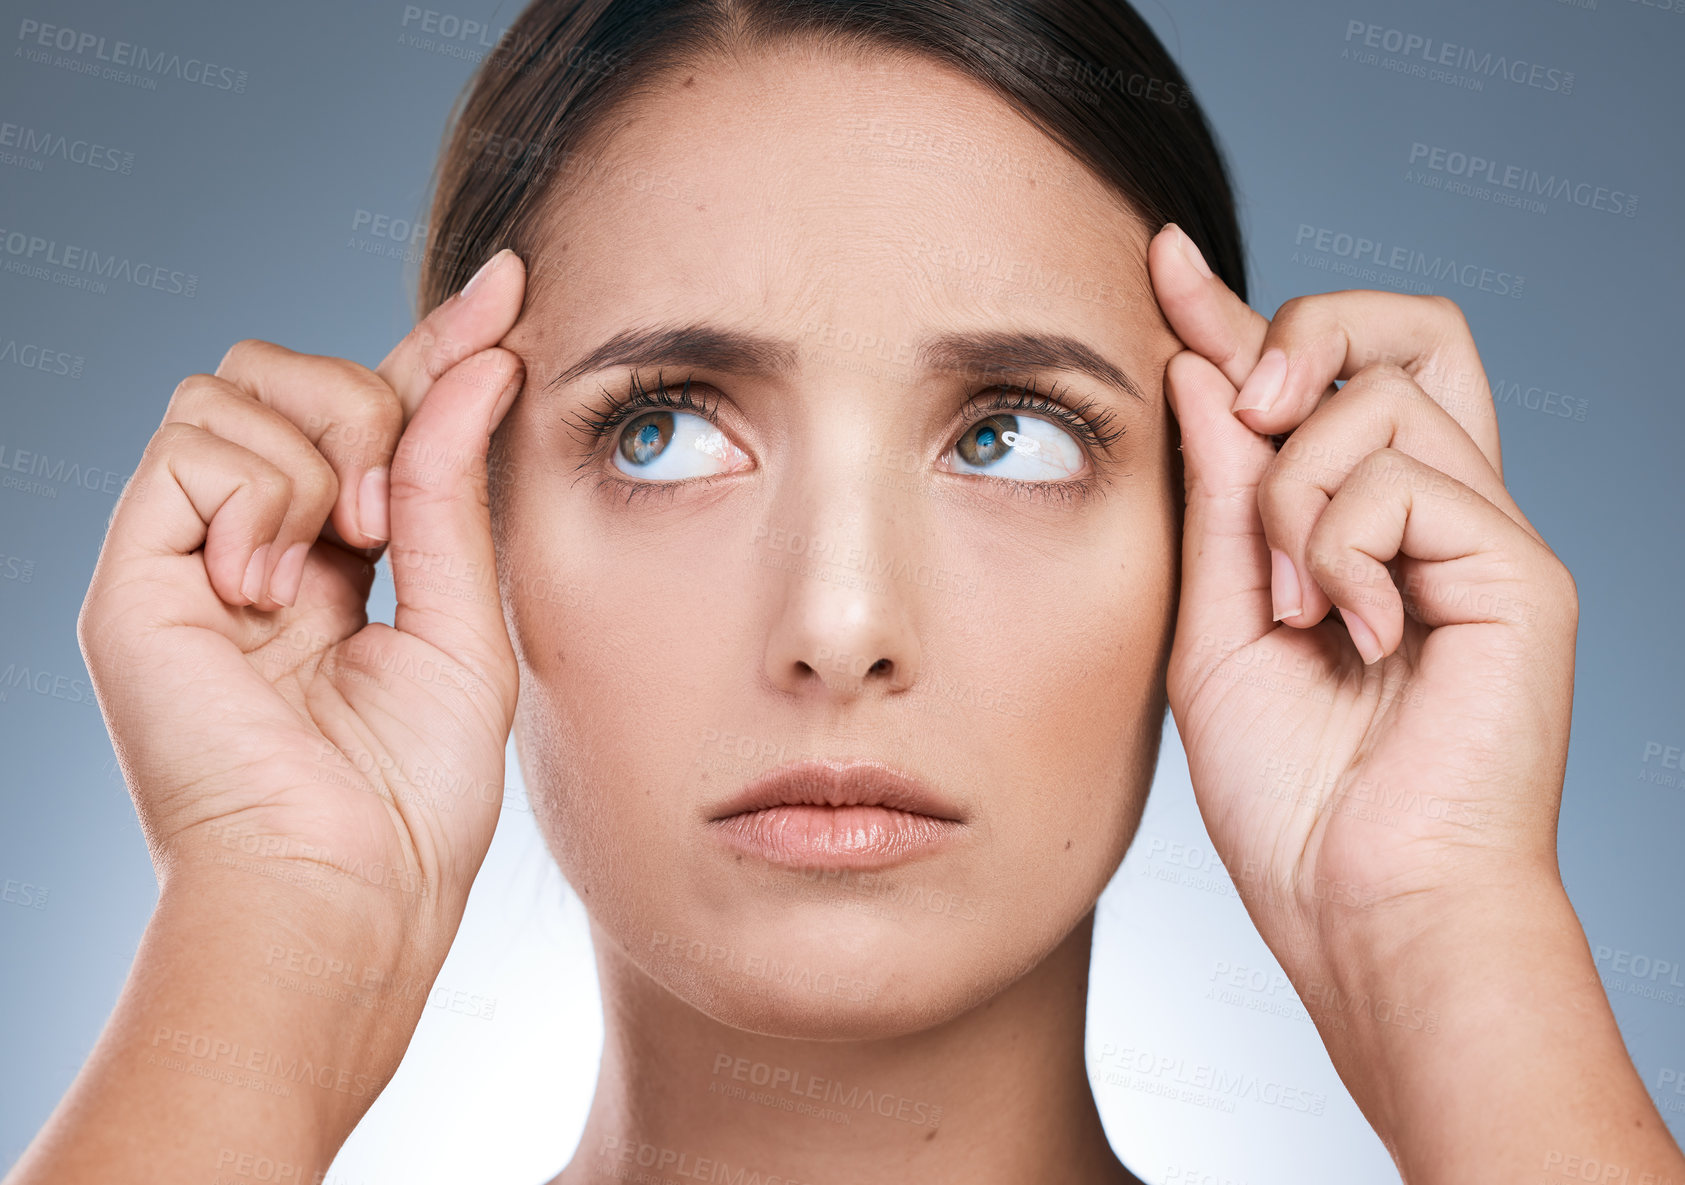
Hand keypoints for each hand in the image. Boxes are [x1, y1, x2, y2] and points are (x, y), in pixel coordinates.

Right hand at [78, 249, 527, 958]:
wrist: (346, 889)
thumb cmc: (411, 796)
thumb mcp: (465, 623)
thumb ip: (454, 490)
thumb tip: (484, 357)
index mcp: (343, 560)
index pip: (383, 414)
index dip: (441, 345)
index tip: (511, 286)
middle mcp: (262, 545)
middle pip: (297, 371)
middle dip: (370, 406)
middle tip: (389, 523)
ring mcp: (192, 555)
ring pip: (239, 384)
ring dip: (320, 455)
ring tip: (340, 564)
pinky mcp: (136, 573)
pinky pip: (193, 441)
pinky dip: (259, 494)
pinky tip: (276, 586)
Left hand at [1147, 224, 1578, 971]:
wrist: (1358, 909)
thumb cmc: (1289, 797)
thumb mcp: (1215, 626)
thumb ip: (1218, 502)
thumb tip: (1201, 371)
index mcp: (1360, 528)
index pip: (1316, 377)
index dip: (1236, 312)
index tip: (1160, 260)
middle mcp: (1434, 513)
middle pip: (1403, 326)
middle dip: (1302, 332)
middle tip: (1247, 402)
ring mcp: (1484, 538)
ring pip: (1384, 394)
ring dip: (1294, 488)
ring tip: (1286, 603)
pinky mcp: (1521, 573)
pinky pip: (1411, 479)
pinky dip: (1340, 545)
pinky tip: (1341, 630)